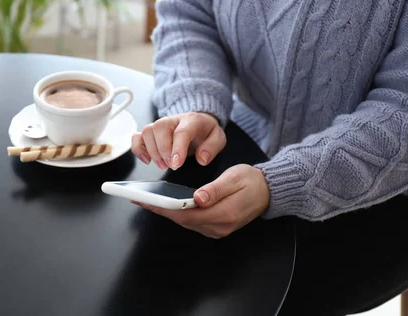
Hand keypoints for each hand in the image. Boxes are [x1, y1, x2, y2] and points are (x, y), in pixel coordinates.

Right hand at [131, 112, 224, 169]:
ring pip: (147, 131)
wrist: (198, 122)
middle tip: (171, 165)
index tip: (176, 164)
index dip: (177, 148)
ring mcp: (159, 125)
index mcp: (191, 120)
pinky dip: (138, 149)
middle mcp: (172, 119)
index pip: (182, 131)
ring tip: (163, 165)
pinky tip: (147, 159)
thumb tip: (202, 159)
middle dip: (163, 150)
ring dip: (152, 151)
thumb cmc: (205, 131)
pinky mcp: (151, 132)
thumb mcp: (218, 138)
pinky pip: (137, 136)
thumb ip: (212, 148)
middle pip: (159, 128)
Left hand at [134, 164, 269, 238]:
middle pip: (182, 220)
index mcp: (224, 214)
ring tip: (146, 199)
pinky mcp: (215, 227)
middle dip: (159, 209)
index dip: (164, 207)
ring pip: (185, 222)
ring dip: (166, 211)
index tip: (147, 200)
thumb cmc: (252, 181)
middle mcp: (218, 226)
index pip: (186, 214)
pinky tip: (165, 204)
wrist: (269, 192)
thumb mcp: (235, 178)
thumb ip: (215, 189)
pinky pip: (191, 222)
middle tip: (138, 198)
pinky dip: (176, 213)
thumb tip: (198, 198)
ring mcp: (217, 229)